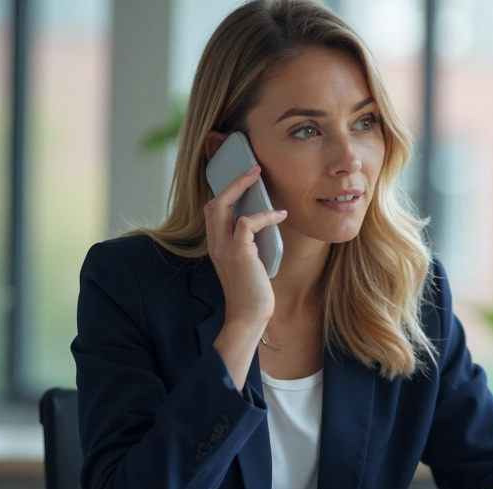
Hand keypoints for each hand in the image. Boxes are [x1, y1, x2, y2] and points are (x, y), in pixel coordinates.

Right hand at [204, 166, 286, 326]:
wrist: (249, 316)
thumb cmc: (253, 291)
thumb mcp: (250, 261)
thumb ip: (251, 242)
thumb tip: (267, 220)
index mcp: (217, 245)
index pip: (213, 210)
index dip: (226, 192)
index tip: (243, 179)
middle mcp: (215, 244)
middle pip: (214, 202)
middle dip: (232, 182)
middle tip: (252, 169)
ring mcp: (224, 248)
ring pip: (222, 205)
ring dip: (241, 187)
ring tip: (259, 178)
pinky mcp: (239, 253)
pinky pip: (246, 223)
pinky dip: (263, 215)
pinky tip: (279, 215)